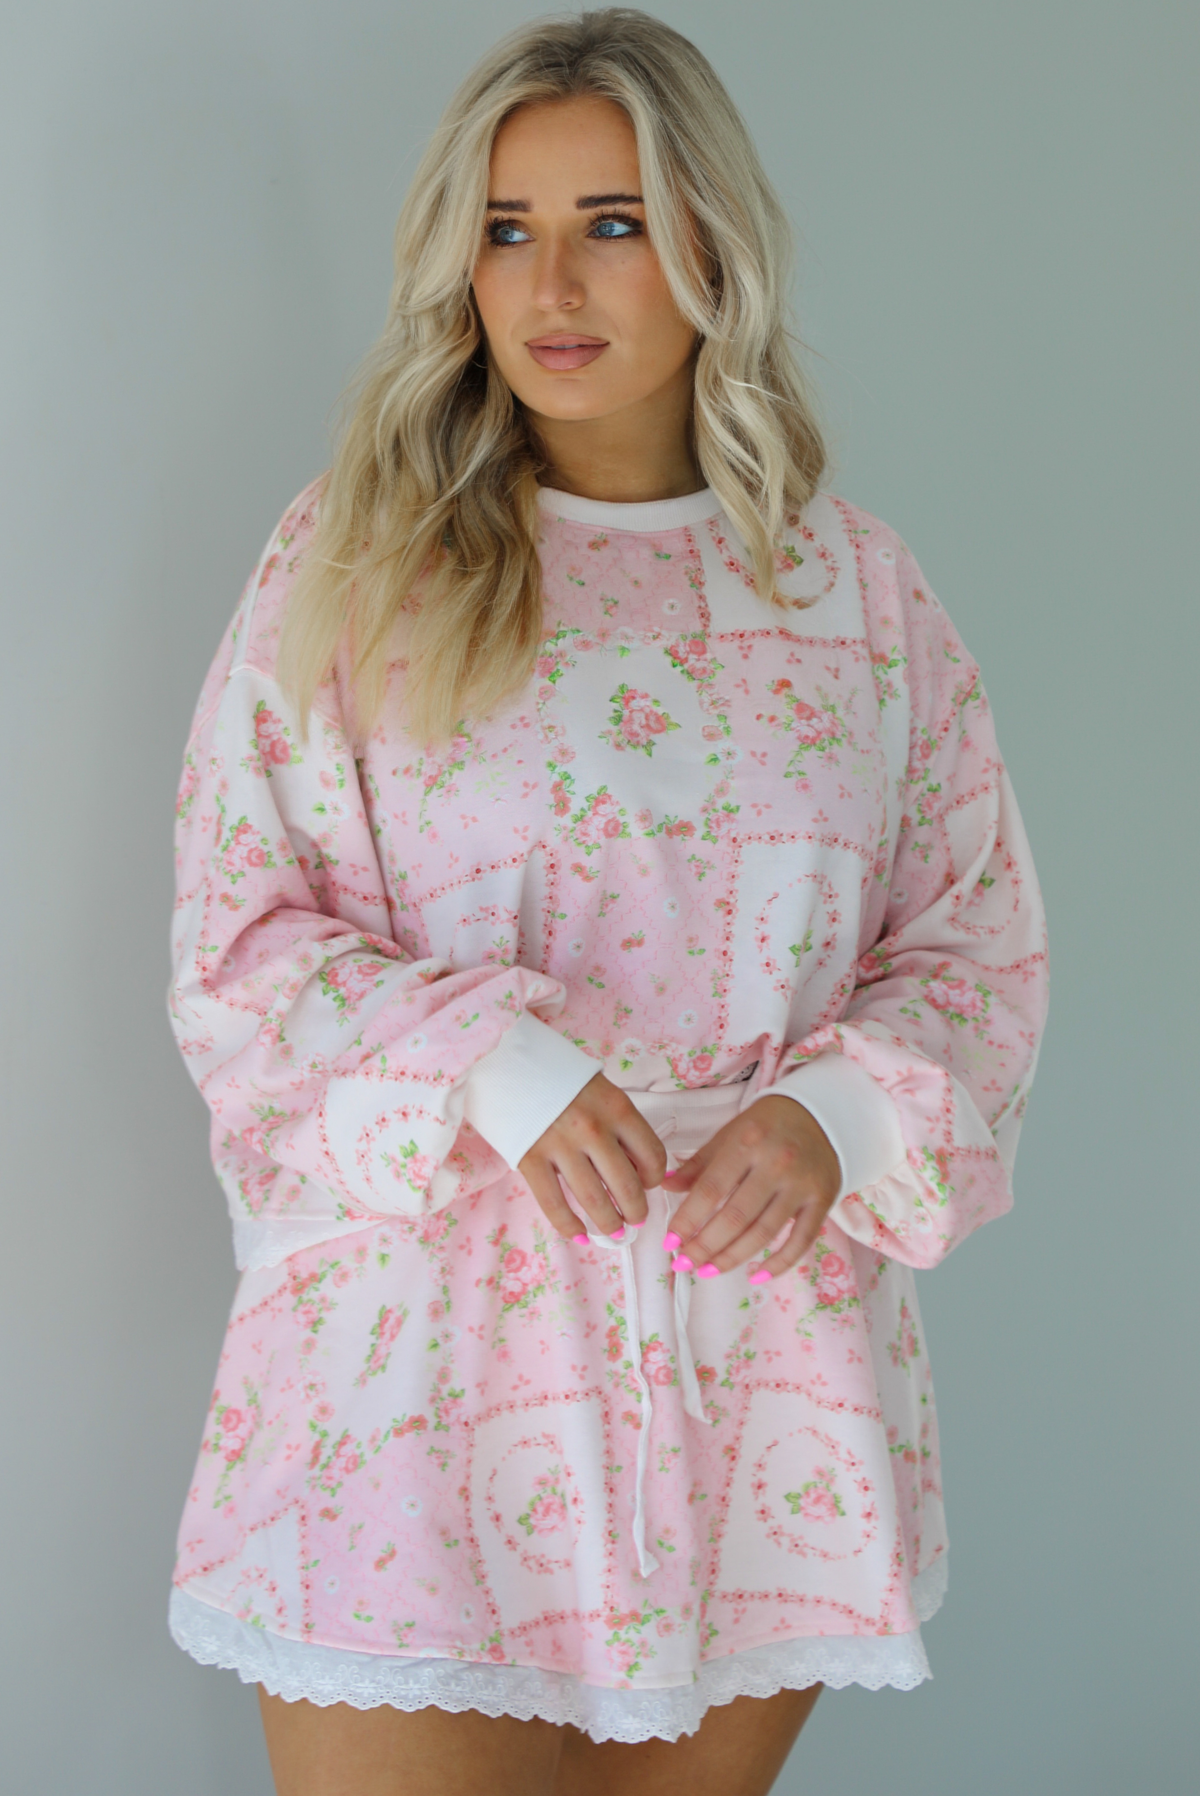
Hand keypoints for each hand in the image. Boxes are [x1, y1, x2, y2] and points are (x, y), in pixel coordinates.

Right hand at [517, 1073, 668, 1242]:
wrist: (508, 1061)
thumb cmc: (559, 1078)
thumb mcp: (599, 1090)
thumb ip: (619, 1124)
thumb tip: (640, 1167)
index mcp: (616, 1107)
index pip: (652, 1154)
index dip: (655, 1177)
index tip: (649, 1184)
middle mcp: (592, 1128)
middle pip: (627, 1185)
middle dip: (636, 1211)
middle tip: (636, 1219)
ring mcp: (560, 1145)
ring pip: (594, 1199)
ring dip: (609, 1223)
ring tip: (614, 1232)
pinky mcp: (529, 1158)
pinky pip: (554, 1204)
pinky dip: (569, 1226)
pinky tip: (579, 1235)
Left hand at [662, 1095, 840, 1280]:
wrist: (823, 1114)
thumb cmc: (767, 1126)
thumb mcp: (730, 1134)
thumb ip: (699, 1164)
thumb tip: (665, 1187)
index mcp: (747, 1142)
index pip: (711, 1190)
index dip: (687, 1220)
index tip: (669, 1242)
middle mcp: (776, 1163)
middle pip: (735, 1217)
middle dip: (705, 1246)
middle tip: (684, 1263)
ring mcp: (802, 1184)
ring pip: (763, 1233)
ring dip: (732, 1258)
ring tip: (707, 1271)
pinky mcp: (823, 1200)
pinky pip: (801, 1240)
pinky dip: (779, 1263)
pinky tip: (756, 1275)